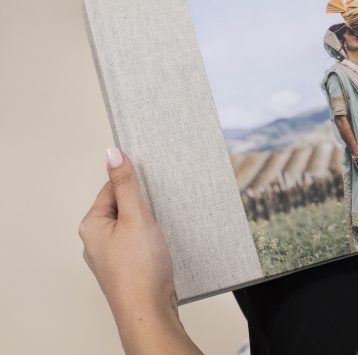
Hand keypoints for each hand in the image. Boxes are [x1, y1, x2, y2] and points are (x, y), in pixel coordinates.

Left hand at [79, 148, 201, 353]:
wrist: (149, 309)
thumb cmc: (140, 268)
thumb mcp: (136, 216)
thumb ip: (126, 184)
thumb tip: (113, 154)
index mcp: (92, 225)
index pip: (110, 189)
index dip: (133, 186)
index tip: (149, 188)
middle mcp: (95, 242)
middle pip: (121, 208)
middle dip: (141, 207)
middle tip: (155, 213)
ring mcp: (110, 257)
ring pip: (131, 227)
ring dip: (147, 225)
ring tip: (159, 233)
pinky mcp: (126, 269)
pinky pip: (137, 244)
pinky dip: (150, 241)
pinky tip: (160, 248)